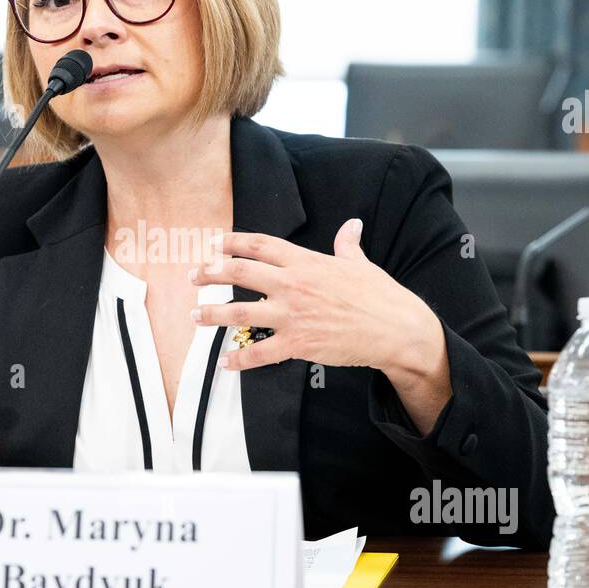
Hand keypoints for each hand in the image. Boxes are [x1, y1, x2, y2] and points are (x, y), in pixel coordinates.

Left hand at [187, 219, 451, 429]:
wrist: (395, 329)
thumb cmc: (380, 296)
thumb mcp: (360, 265)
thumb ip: (347, 245)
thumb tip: (352, 225)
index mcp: (306, 262)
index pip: (261, 245)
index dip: (233, 242)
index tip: (214, 243)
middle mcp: (294, 285)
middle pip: (241, 273)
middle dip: (211, 273)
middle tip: (193, 277)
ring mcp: (293, 315)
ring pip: (241, 312)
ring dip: (213, 314)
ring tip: (195, 316)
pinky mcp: (298, 344)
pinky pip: (260, 353)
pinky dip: (240, 359)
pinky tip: (226, 362)